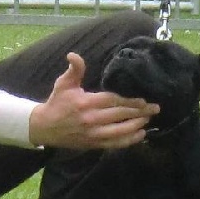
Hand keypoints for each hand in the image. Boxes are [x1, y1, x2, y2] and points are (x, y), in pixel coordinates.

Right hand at [28, 52, 158, 148]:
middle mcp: (91, 119)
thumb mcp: (64, 83)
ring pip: (120, 131)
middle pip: (120, 116)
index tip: (144, 100)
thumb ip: (74, 69)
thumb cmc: (57, 102)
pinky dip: (129, 141)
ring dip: (137, 126)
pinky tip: (140, 135)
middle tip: (155, 109)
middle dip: (139, 112)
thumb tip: (73, 55)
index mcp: (86, 103)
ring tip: (149, 120)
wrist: (44, 127)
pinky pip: (114, 144)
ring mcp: (93, 133)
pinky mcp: (93, 144)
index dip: (130, 101)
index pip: (112, 101)